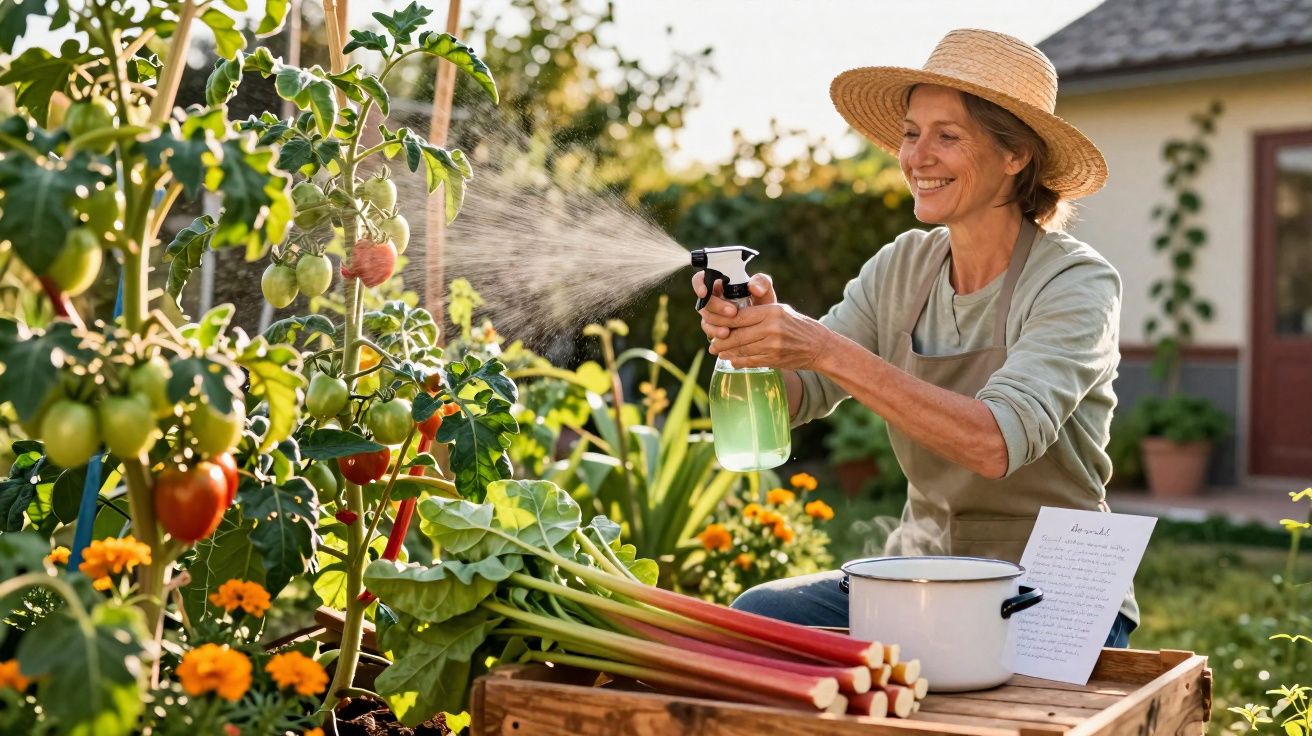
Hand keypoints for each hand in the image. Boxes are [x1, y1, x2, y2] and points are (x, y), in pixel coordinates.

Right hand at [694, 272, 776, 340]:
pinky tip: (725, 335)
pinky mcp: (713, 329)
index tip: (704, 292)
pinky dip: (716, 333)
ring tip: (728, 328)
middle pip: (704, 301)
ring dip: (716, 323)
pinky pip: (709, 330)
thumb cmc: (762, 306)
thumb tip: (753, 287)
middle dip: (717, 306)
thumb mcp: (766, 293)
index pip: (702, 279)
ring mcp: (712, 315)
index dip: (699, 284)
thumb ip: (762, 283)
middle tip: (733, 312)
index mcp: (722, 284)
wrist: (764, 328)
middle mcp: (713, 299)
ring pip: (706, 317)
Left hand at [707, 277, 831, 370]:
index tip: (714, 324)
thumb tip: (732, 317)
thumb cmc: (797, 325)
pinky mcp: (773, 360)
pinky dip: (738, 361)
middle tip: (712, 344)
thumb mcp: (780, 311)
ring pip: (742, 349)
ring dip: (727, 352)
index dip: (723, 321)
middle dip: (721, 340)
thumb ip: (757, 313)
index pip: (739, 316)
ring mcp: (772, 346)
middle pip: (737, 335)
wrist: (818, 346)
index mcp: (771, 312)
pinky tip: (732, 360)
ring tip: (718, 352)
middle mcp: (771, 328)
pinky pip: (750, 361)